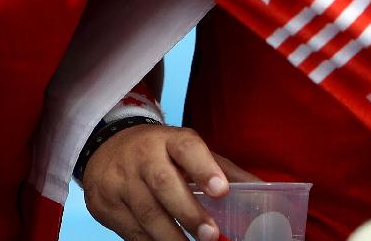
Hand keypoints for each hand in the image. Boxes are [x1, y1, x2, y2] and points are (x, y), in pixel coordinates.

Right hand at [81, 124, 244, 240]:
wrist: (104, 146)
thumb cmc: (159, 153)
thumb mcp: (189, 151)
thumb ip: (224, 171)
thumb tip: (266, 192)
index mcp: (167, 139)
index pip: (186, 147)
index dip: (204, 168)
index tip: (221, 190)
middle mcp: (141, 155)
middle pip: (164, 184)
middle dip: (189, 213)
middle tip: (211, 236)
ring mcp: (118, 179)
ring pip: (146, 214)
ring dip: (172, 238)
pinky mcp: (103, 202)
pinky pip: (130, 231)